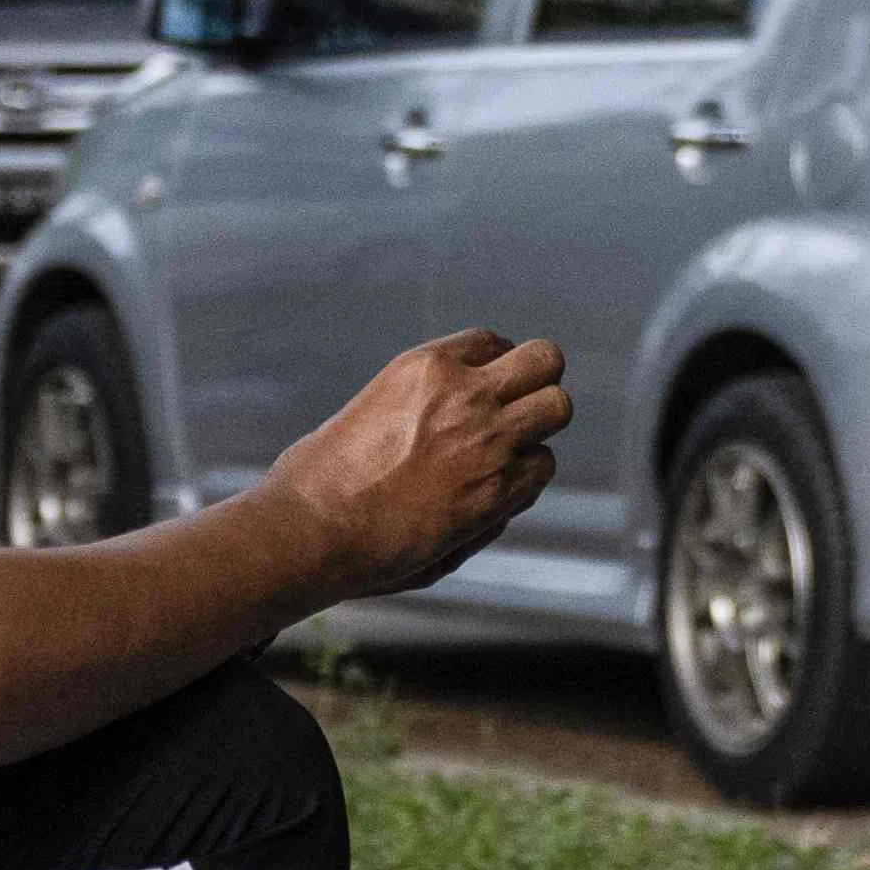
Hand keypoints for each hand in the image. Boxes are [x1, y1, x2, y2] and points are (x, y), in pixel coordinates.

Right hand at [272, 331, 568, 596]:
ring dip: (537, 430)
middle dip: (535, 385)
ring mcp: (487, 438)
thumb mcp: (373, 407)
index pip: (493, 342)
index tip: (488, 391)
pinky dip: (525, 479)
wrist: (312, 526)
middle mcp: (464, 392)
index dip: (498, 368)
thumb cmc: (321, 478)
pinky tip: (491, 494)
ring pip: (557, 408)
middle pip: (545, 360)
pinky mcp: (497, 488)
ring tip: (502, 457)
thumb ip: (426, 403)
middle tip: (512, 417)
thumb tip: (468, 417)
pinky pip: (542, 467)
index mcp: (424, 366)